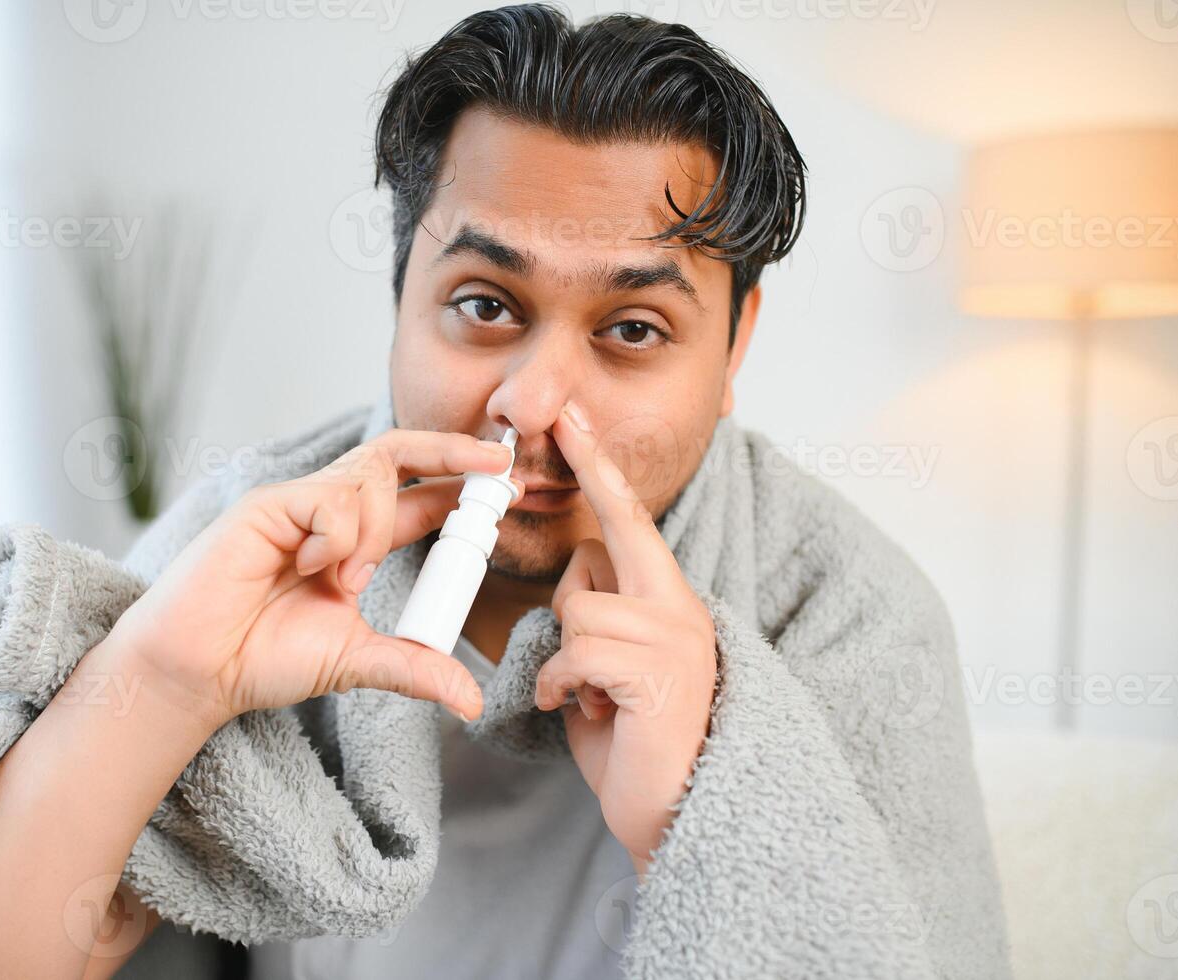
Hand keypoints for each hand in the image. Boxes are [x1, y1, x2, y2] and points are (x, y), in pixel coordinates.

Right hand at [107, 428, 524, 727]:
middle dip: (452, 451)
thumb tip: (471, 701)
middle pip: (399, 453)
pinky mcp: (268, 505)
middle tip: (499, 463)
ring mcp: (299, 504)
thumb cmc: (263, 659)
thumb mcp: (356, 662)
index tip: (512, 486)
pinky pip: (328, 498)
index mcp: (357, 543)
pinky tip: (309, 569)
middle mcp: (331, 513)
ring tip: (349, 583)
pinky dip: (336, 535)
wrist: (198, 672)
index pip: (420, 497)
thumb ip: (413, 667)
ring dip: (375, 529)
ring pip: (368, 475)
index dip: (464, 487)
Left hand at [533, 401, 717, 876]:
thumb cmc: (632, 739)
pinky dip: (563, 688)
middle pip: (591, 559)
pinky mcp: (658, 673)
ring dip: (566, 665)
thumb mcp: (608, 665)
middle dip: (571, 606)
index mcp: (670, 598)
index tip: (570, 418)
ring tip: (597, 702)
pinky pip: (574, 653)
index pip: (629, 519)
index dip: (597, 466)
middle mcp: (681, 607)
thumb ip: (598, 615)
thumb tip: (577, 587)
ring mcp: (675, 638)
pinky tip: (593, 715)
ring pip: (575, 611)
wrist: (672, 811)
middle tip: (588, 670)